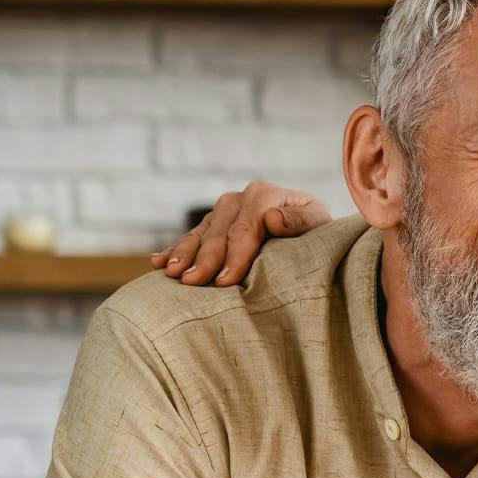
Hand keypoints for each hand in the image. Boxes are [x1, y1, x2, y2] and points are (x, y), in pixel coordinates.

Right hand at [151, 180, 331, 286]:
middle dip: (204, 259)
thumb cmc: (317, 230)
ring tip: (172, 274)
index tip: (225, 280)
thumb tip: (272, 219)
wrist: (310, 226)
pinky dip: (175, 250)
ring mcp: (223, 211)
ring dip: (184, 254)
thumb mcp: (318, 223)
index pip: (245, 229)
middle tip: (192, 283)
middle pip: (218, 232)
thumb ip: (299, 221)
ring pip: (200, 234)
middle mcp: (239, 199)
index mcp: (263, 195)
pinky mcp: (213, 224)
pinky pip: (191, 237)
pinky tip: (159, 263)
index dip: (234, 256)